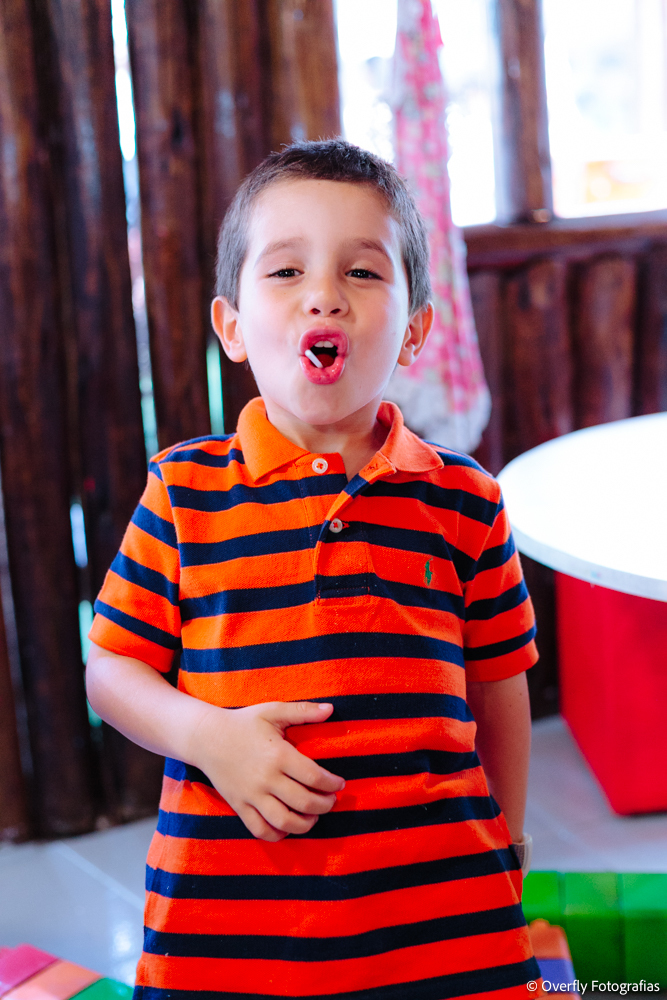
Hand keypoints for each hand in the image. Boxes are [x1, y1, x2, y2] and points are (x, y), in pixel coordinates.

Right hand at [189, 700, 344, 841]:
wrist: (206, 737)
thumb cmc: (244, 722)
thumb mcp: (273, 711)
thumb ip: (303, 711)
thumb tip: (330, 709)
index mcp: (278, 755)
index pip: (314, 777)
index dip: (332, 785)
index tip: (340, 784)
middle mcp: (266, 778)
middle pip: (304, 802)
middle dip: (325, 805)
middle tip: (331, 801)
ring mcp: (251, 795)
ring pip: (285, 821)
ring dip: (306, 824)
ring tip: (313, 817)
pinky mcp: (239, 806)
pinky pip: (260, 830)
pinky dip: (277, 835)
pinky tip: (288, 827)